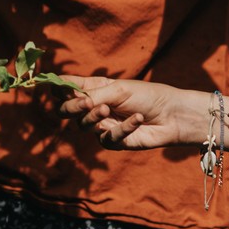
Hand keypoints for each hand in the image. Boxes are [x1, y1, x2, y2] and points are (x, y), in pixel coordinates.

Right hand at [59, 76, 194, 148]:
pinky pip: (107, 139)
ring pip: (84, 126)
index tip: (54, 87)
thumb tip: (67, 98)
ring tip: (109, 109)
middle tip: (85, 104)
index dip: (58, 88)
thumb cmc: (148, 96)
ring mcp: (103, 125)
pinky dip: (122, 129)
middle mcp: (96, 107)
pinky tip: (138, 120)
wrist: (174, 115)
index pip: (68, 89)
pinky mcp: (115, 141)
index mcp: (95, 88)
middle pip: (67, 111)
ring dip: (95, 117)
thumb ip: (93, 95)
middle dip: (72, 107)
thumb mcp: (119, 90)